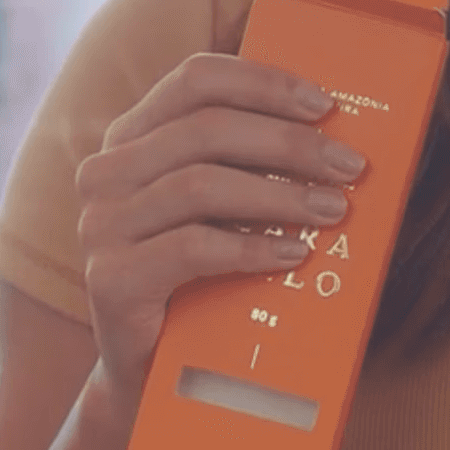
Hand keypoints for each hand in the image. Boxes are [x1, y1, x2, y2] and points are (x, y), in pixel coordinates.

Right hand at [72, 54, 367, 427]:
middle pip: (207, 128)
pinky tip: (294, 254)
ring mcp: (101, 225)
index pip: (196, 80)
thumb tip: (334, 130)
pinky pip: (192, 247)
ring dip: (280, 195)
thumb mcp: (222, 205)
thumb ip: (250, 161)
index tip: (326, 105)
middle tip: (349, 166)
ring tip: (332, 211)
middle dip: (289, 143)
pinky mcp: (110, 278)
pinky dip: (252, 247)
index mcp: (132, 136)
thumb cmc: (203, 274)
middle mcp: (106, 171)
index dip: (263, 83)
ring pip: (201, 184)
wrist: (155, 369)